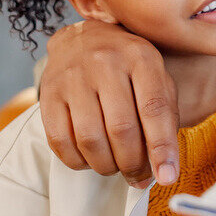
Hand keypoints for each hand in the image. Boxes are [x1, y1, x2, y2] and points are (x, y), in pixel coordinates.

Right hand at [37, 19, 178, 186]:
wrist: (83, 38)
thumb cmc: (129, 68)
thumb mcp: (157, 79)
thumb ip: (165, 120)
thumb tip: (164, 171)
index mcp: (141, 57)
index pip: (154, 109)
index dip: (162, 148)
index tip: (167, 177)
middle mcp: (106, 62)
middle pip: (121, 129)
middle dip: (133, 163)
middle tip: (138, 175)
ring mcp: (73, 77)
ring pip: (90, 139)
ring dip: (106, 165)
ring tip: (116, 166)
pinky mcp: (48, 93)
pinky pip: (60, 141)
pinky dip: (78, 161)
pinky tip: (90, 158)